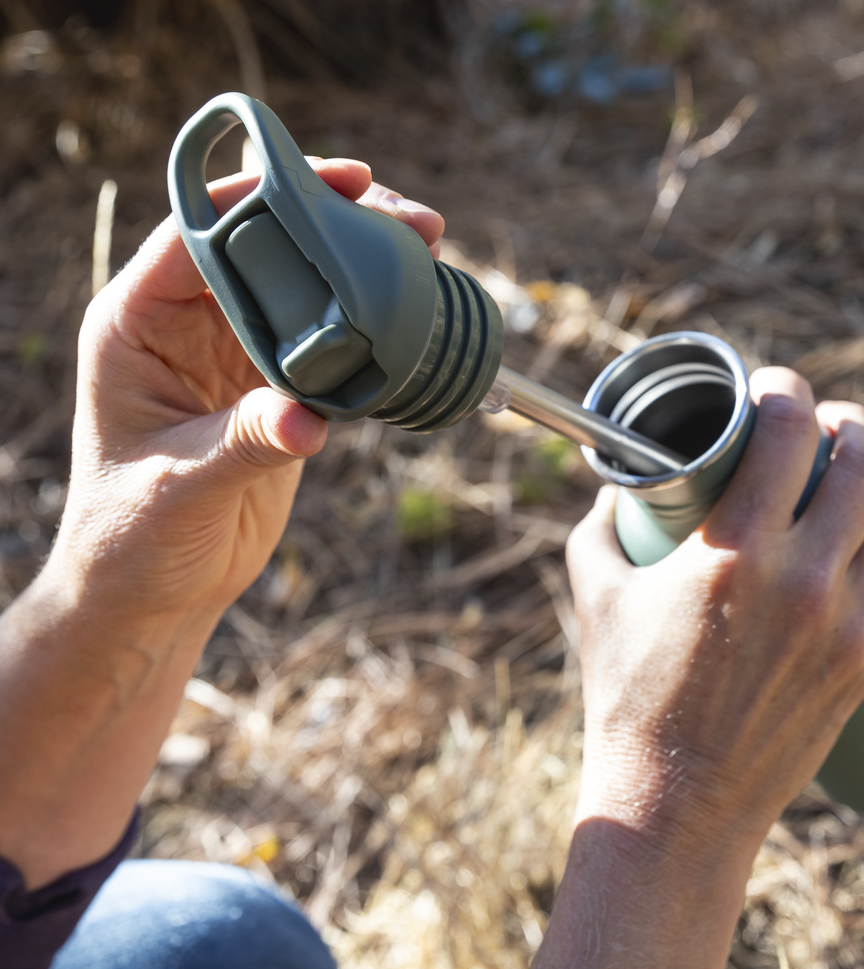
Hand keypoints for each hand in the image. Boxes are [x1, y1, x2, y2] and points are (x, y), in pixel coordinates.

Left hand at [0, 163, 443, 887]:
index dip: (268, 197)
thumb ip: (243, 443)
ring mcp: (237, 358)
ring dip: (365, 270)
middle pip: (270, 249)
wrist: (155, 589)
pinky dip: (373, 330)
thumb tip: (311, 421)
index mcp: (139, 324)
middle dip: (338, 225)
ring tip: (428, 254)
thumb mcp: (179, 488)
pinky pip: (332, 344)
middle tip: (412, 221)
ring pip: (309, 290)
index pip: (204, 234)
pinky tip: (415, 318)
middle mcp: (188, 327)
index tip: (340, 182)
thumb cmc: (133, 539)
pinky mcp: (277, 392)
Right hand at [521, 367, 863, 968]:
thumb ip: (600, 530)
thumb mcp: (598, 598)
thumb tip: (613, 490)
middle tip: (820, 420)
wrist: (677, 801)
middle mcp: (803, 582)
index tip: (769, 388)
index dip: (784, 391)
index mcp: (733, 555)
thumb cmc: (628, 696)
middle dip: (845, 422)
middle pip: (862, 463)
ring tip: (850, 461)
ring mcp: (846, 625)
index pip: (786, 433)